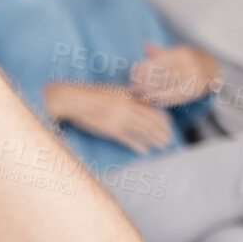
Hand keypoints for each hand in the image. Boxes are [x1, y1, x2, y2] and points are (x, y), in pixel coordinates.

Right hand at [44, 83, 174, 153]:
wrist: (73, 100)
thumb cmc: (89, 94)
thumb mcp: (111, 90)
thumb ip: (125, 95)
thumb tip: (136, 99)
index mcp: (127, 97)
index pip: (151, 107)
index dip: (161, 117)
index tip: (168, 123)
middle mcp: (127, 108)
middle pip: (150, 120)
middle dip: (162, 130)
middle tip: (169, 138)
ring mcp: (119, 119)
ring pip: (143, 130)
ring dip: (155, 139)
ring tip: (162, 146)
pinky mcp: (110, 129)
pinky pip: (128, 139)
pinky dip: (137, 145)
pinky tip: (144, 150)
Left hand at [128, 42, 216, 106]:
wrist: (211, 70)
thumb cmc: (185, 61)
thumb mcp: (175, 52)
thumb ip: (159, 52)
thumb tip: (146, 46)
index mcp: (183, 55)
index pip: (163, 62)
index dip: (147, 67)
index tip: (133, 71)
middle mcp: (190, 68)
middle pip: (165, 75)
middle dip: (147, 81)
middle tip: (132, 85)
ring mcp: (194, 81)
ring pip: (170, 88)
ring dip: (152, 92)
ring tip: (137, 94)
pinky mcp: (194, 93)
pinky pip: (176, 98)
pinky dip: (161, 99)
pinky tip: (149, 100)